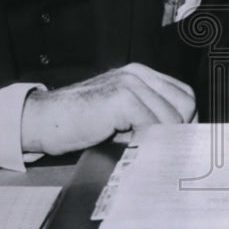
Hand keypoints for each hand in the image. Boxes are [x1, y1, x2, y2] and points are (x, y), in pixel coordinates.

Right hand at [21, 63, 195, 155]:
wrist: (41, 120)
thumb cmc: (78, 122)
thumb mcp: (120, 115)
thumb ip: (145, 117)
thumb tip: (177, 141)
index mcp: (140, 75)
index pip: (183, 95)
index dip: (187, 121)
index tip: (181, 143)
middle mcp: (138, 75)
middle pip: (185, 104)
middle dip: (181, 131)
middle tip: (168, 152)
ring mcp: (130, 83)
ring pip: (171, 117)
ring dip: (163, 140)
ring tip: (148, 153)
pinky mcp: (120, 98)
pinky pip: (152, 125)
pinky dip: (148, 142)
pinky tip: (135, 150)